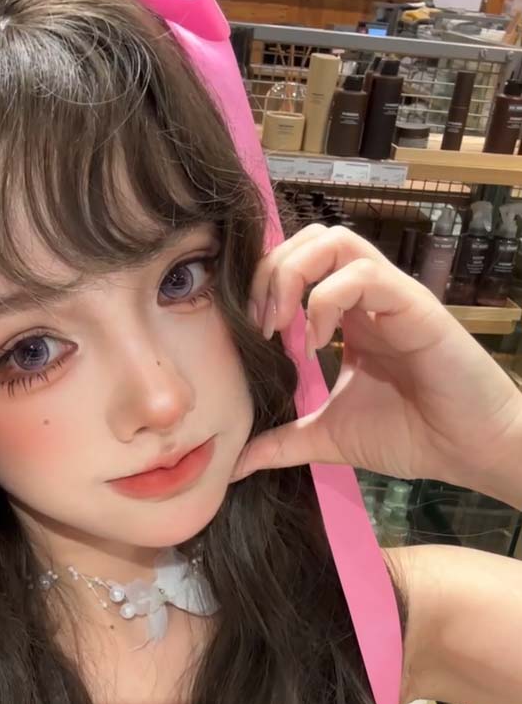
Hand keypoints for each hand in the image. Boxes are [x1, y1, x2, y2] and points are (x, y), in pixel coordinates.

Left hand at [233, 225, 521, 507]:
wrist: (469, 451)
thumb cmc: (409, 435)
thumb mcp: (328, 438)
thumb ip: (282, 443)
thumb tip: (234, 464)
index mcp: (346, 317)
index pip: (297, 264)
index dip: (262, 286)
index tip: (248, 334)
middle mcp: (366, 297)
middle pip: (309, 239)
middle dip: (271, 272)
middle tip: (259, 325)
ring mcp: (390, 295)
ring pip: (334, 240)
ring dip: (293, 275)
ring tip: (281, 326)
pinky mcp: (413, 305)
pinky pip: (363, 273)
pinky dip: (326, 299)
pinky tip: (317, 341)